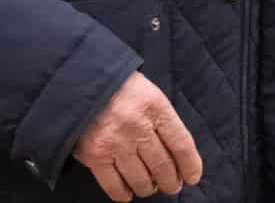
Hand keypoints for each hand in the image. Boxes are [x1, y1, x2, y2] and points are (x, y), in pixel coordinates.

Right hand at [74, 71, 202, 198]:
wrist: (81, 83)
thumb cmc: (121, 89)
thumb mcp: (149, 94)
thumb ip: (163, 121)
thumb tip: (177, 157)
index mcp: (155, 107)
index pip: (181, 144)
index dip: (190, 165)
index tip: (193, 177)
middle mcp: (136, 126)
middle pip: (162, 166)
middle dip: (170, 181)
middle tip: (171, 185)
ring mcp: (115, 142)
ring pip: (141, 180)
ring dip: (148, 188)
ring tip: (149, 186)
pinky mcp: (95, 155)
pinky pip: (114, 186)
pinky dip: (124, 194)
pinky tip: (128, 192)